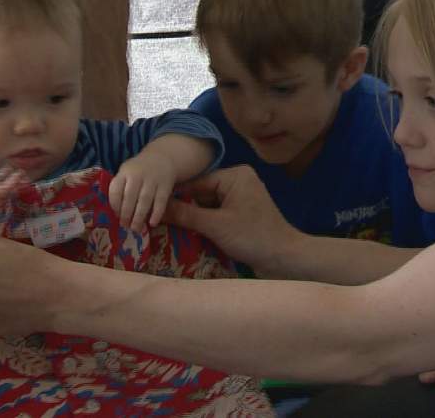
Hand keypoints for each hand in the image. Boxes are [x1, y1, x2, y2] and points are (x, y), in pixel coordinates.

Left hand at [110, 151, 176, 232]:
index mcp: (125, 172)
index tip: (116, 215)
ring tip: (136, 228)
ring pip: (144, 200)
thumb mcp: (127, 173)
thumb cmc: (140, 171)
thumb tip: (117, 213)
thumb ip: (121, 188)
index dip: (115, 205)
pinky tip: (152, 223)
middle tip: (125, 226)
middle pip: (130, 197)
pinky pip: (160, 201)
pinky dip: (156, 214)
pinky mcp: (165, 185)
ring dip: (139, 217)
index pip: (116, 189)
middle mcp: (138, 175)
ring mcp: (152, 180)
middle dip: (126, 214)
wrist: (163, 158)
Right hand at [164, 165, 301, 271]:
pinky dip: (205, 224)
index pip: (196, 182)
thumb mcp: (215, 225)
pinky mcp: (242, 214)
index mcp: (235, 175)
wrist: (284, 258)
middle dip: (184, 208)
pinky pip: (217, 214)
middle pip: (201, 193)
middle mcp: (238, 181)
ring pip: (208, 205)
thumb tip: (157, 209)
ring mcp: (241, 197)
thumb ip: (185, 214)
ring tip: (168, 228)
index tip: (151, 206)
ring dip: (193, 218)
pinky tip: (188, 234)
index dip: (174, 196)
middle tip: (157, 220)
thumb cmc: (253, 237)